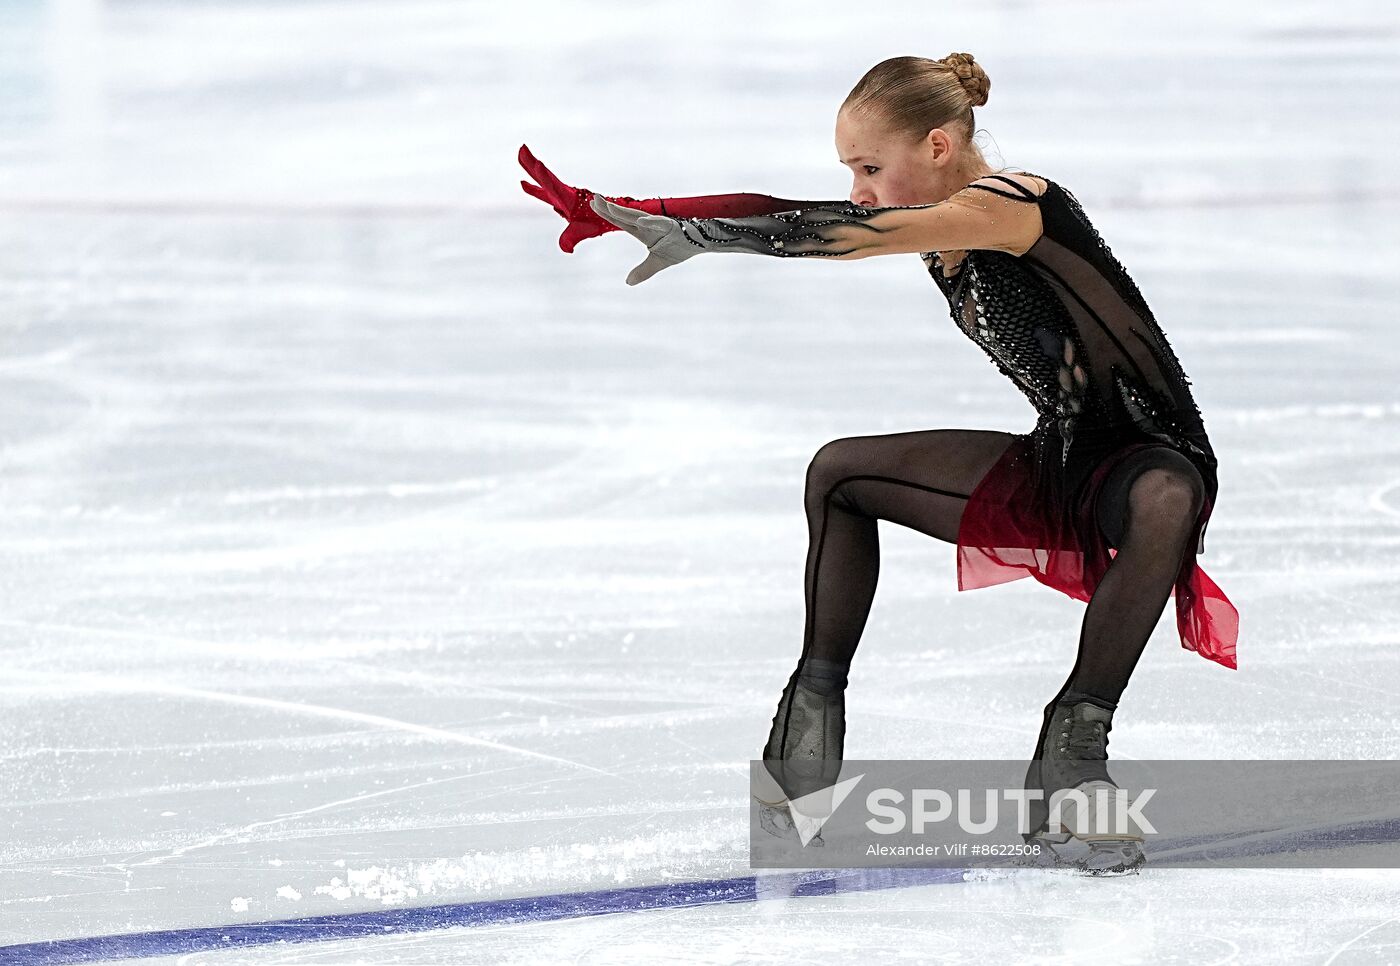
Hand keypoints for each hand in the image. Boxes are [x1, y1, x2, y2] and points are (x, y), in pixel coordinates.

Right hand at [519, 143, 635, 252]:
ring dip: (531, 168)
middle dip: (532, 163)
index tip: (538, 163)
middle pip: (544, 176)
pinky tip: (526, 184)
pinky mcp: (561, 198)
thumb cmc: (598, 221)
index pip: (553, 185)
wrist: (608, 216)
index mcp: (567, 198)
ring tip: (521, 156)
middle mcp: (563, 193)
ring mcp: (561, 195)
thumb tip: (566, 250)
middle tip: (521, 149)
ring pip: (544, 181)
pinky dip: (535, 186)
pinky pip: (545, 190)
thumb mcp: (584, 231)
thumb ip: (571, 239)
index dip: (544, 176)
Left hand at [588, 195, 699, 285]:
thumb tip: (628, 282)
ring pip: (638, 217)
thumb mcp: (657, 263)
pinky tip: (639, 220)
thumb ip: (643, 271)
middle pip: (625, 216)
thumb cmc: (679, 247)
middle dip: (609, 208)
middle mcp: (648, 225)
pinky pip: (659, 223)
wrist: (701, 243)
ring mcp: (659, 224)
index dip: (607, 213)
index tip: (593, 204)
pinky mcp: (671, 226)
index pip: (621, 221)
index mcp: (643, 231)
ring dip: (623, 212)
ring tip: (609, 206)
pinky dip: (650, 222)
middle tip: (594, 199)